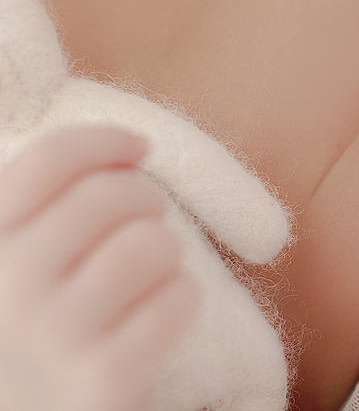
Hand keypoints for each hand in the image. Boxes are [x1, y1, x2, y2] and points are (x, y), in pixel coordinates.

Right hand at [0, 128, 198, 410]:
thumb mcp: (12, 266)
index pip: (46, 162)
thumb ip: (44, 209)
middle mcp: (7, 289)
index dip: (104, 141)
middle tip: (145, 220)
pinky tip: (159, 313)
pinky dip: (181, 297)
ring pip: (148, 244)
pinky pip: (176, 299)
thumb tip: (128, 150)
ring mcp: (55, 335)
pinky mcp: (106, 376)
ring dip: (164, 250)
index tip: (138, 147)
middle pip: (108, 197)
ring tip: (150, 271)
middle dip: (143, 198)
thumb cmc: (30, 336)